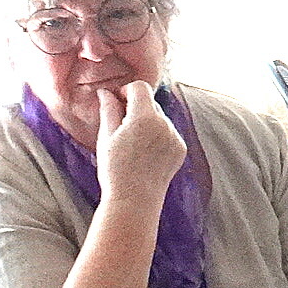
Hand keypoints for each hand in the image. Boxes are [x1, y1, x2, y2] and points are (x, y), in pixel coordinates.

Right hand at [96, 80, 185, 206]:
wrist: (135, 199)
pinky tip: (144, 152)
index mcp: (146, 118)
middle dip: (135, 107)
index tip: (116, 101)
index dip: (126, 91)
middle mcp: (166, 125)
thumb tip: (106, 92)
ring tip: (131, 142)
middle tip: (119, 125)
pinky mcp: (181, 149)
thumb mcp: (106, 135)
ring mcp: (176, 137)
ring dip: (146, 122)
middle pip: (150, 103)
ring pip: (160, 118)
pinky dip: (156, 135)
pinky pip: (168, 133)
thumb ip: (109, 109)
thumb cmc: (115, 168)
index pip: (140, 88)